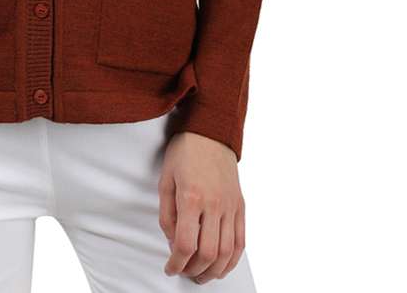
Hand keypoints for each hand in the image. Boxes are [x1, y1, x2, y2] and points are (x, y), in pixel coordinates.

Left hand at [158, 131, 245, 282]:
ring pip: (227, 252)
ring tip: (201, 274)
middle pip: (208, 253)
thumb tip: (172, 241)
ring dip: (214, 271)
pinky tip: (222, 266)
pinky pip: (241, 241)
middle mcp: (214, 204)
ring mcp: (230, 206)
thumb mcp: (166, 179)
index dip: (176, 263)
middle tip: (184, 272)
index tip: (170, 267)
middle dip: (194, 270)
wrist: (210, 131)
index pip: (186, 244)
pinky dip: (232, 260)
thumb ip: (167, 214)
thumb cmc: (185, 152)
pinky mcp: (240, 206)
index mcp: (192, 197)